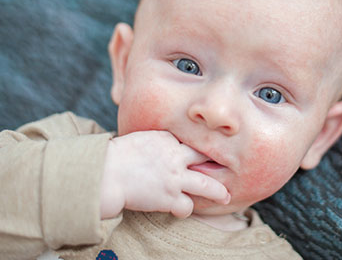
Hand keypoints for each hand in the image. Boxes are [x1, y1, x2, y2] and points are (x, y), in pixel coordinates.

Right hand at [99, 130, 229, 218]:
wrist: (106, 172)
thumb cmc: (116, 155)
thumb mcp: (141, 138)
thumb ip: (157, 142)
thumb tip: (163, 146)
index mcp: (168, 138)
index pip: (190, 142)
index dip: (199, 149)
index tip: (207, 153)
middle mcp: (176, 156)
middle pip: (205, 157)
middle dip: (218, 162)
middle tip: (230, 166)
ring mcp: (175, 177)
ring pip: (206, 185)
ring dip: (218, 192)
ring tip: (226, 196)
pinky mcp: (169, 197)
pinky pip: (187, 206)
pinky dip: (185, 209)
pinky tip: (182, 209)